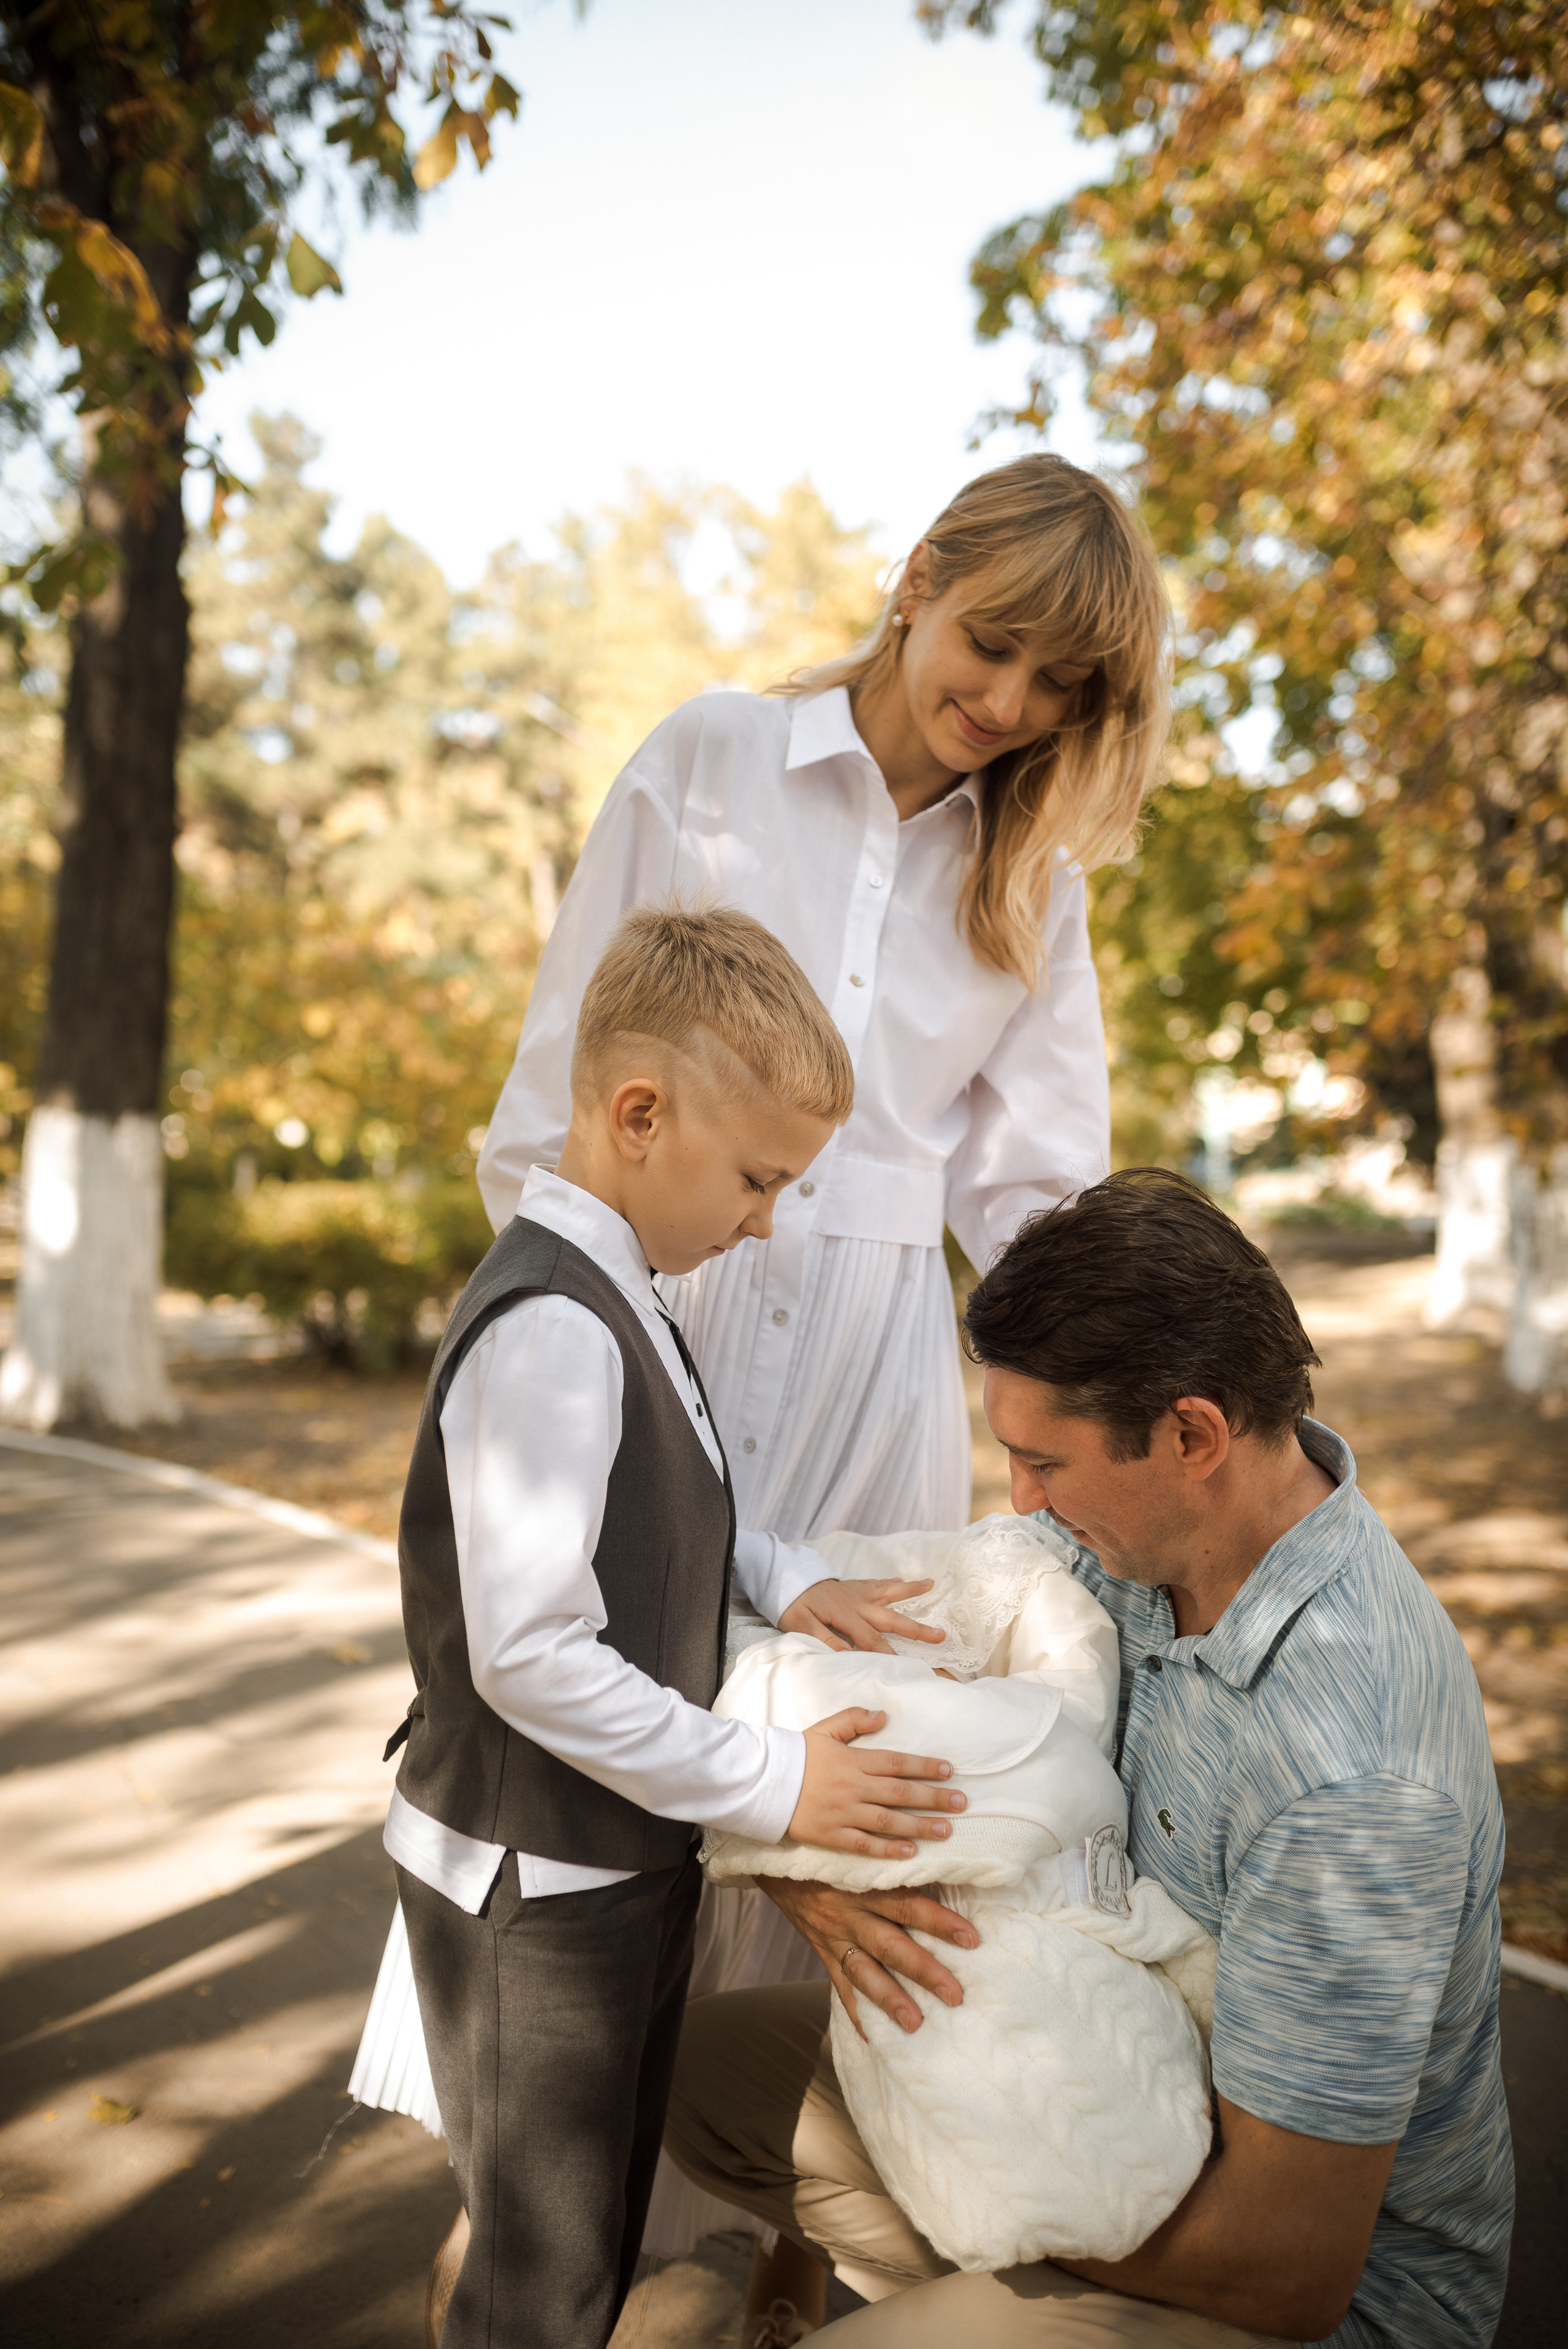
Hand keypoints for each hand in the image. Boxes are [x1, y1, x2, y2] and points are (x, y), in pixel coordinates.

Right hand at [761, 1876, 978, 2037]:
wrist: (784, 1860)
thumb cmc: (839, 1854)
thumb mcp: (867, 1855)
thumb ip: (900, 1868)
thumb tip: (951, 1871)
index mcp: (868, 1885)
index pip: (909, 1905)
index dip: (940, 1922)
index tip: (972, 1939)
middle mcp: (851, 1914)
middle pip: (891, 1945)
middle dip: (923, 1971)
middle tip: (954, 1995)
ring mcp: (835, 1938)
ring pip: (864, 1973)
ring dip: (890, 1999)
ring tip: (914, 2024)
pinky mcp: (824, 1954)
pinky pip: (840, 1987)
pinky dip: (856, 2013)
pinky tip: (874, 2038)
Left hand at [778, 1576, 946, 1655]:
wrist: (786, 1579)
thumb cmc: (793, 1606)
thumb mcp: (800, 1626)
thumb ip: (825, 1639)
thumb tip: (848, 1654)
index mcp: (846, 1615)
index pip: (872, 1640)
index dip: (890, 1655)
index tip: (909, 1667)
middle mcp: (858, 1602)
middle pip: (891, 1618)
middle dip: (916, 1628)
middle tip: (940, 1635)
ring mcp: (858, 1591)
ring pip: (889, 1593)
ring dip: (911, 1590)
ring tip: (932, 1584)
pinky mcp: (855, 1585)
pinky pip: (877, 1583)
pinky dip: (891, 1582)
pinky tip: (904, 1580)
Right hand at [788, 1707, 963, 1857]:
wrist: (761, 1782)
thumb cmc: (794, 1753)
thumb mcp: (823, 1729)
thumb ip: (853, 1720)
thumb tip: (882, 1715)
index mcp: (852, 1759)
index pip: (897, 1762)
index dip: (925, 1766)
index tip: (949, 1770)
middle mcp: (853, 1787)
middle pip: (901, 1793)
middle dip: (934, 1797)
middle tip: (961, 1803)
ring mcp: (843, 1813)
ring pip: (889, 1821)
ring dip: (920, 1825)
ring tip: (946, 1830)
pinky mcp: (832, 1835)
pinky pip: (865, 1845)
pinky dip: (888, 1849)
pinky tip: (911, 1852)